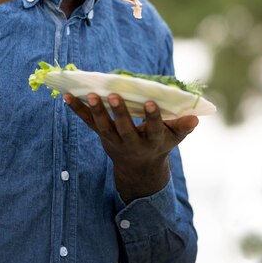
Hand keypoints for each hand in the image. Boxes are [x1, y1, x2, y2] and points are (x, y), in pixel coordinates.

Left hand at [63, 93, 197, 203]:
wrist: (139, 168)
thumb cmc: (159, 144)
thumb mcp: (174, 139)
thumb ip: (182, 127)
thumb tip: (195, 117)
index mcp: (152, 141)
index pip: (153, 129)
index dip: (152, 117)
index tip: (150, 102)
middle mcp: (131, 143)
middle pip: (124, 128)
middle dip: (119, 112)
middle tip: (113, 95)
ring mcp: (113, 140)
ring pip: (103, 126)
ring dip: (95, 110)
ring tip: (89, 94)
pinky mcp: (101, 135)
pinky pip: (87, 122)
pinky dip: (77, 109)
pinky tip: (66, 96)